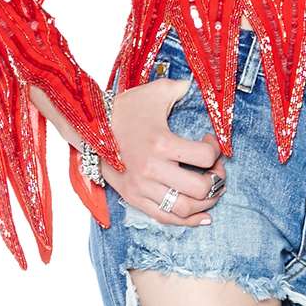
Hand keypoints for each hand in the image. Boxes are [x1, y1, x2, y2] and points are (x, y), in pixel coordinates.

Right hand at [101, 77, 228, 227]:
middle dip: (217, 181)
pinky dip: (187, 221)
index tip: (210, 142)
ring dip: (206, 204)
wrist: (88, 128)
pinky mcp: (134, 198)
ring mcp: (142, 187)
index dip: (216, 150)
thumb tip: (196, 84)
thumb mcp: (154, 92)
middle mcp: (152, 169)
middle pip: (199, 189)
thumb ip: (179, 87)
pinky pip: (165, 218)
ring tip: (211, 192)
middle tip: (217, 171)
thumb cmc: (124, 109)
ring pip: (184, 209)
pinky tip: (202, 217)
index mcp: (161, 143)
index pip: (205, 156)